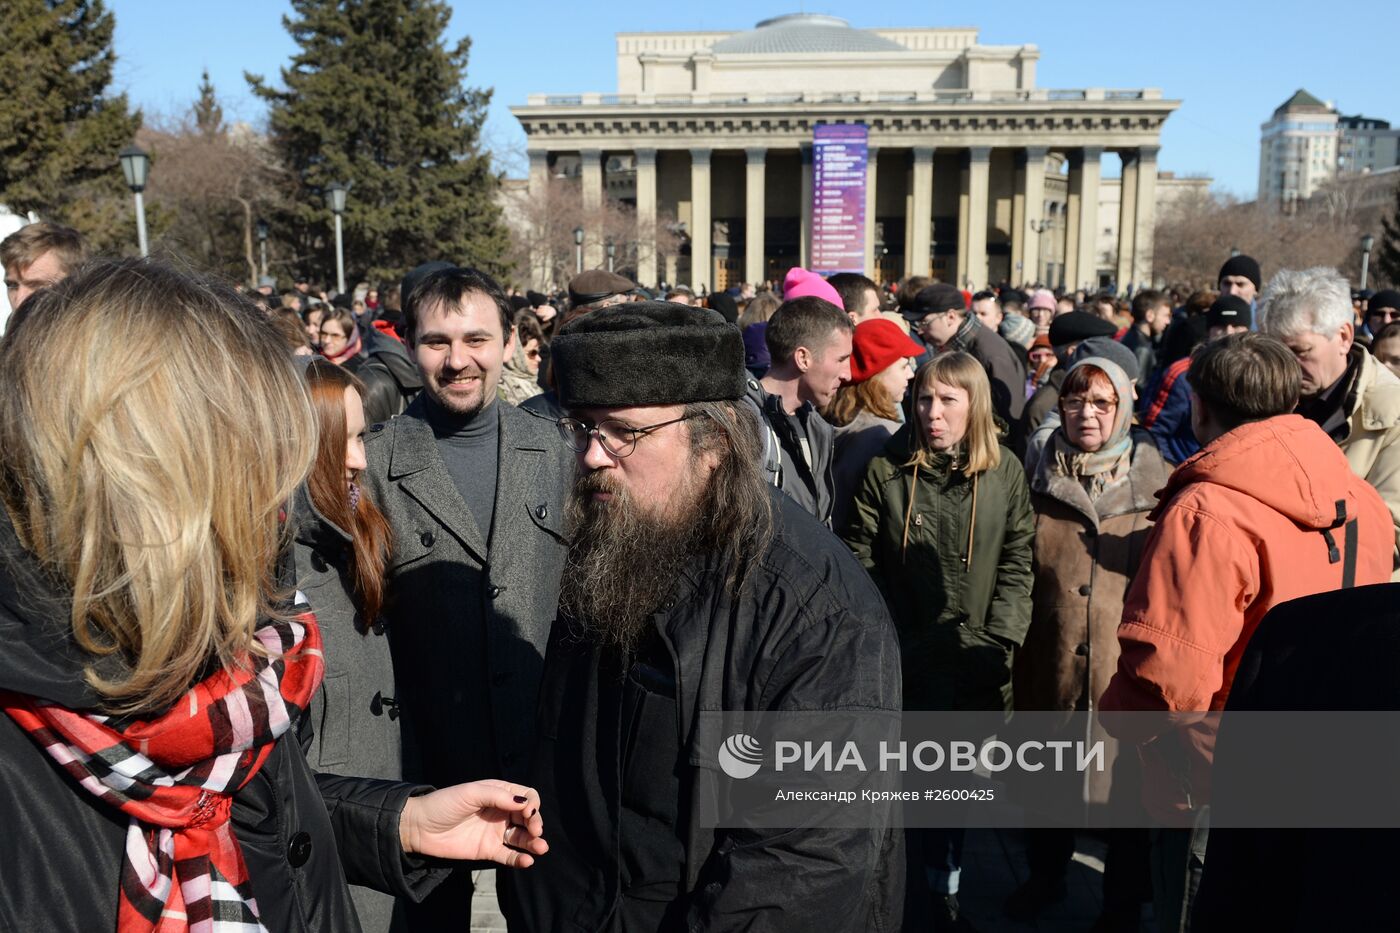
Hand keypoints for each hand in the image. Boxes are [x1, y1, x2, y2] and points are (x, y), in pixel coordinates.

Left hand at [399, 780, 547, 867]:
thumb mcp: (471, 792)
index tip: (529, 811)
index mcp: (498, 793)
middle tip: (536, 831)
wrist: (419, 827)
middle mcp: (501, 812)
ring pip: (522, 837)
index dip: (531, 803)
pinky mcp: (488, 850)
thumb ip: (498, 796)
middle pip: (528, 817)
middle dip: (536, 823)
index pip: (526, 796)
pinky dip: (519, 859)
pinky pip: (508, 855)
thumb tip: (525, 802)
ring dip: (534, 842)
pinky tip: (527, 861)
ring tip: (541, 848)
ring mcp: (495, 832)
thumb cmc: (444, 804)